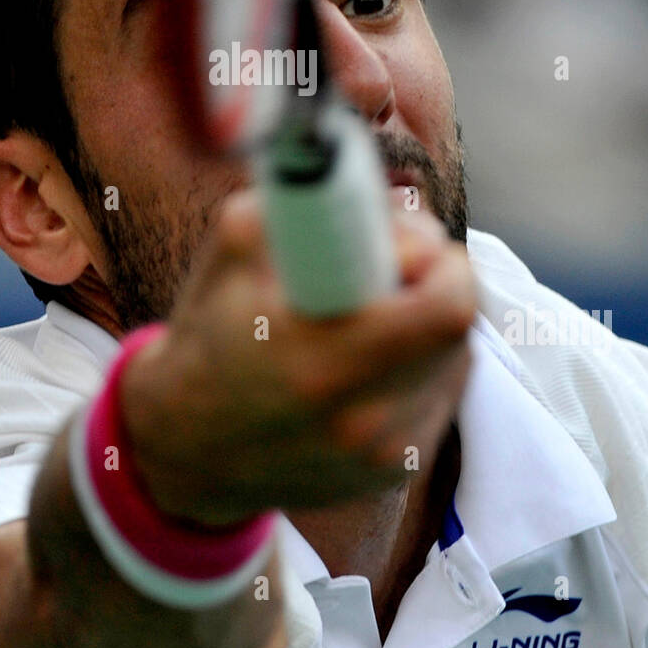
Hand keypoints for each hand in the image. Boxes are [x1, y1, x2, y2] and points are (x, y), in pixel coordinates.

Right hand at [120, 189, 474, 525]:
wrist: (186, 449)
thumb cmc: (209, 337)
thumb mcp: (231, 248)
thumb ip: (299, 202)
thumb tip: (357, 173)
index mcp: (322, 363)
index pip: (447, 303)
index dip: (433, 257)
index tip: (399, 243)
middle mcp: (365, 421)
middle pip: (461, 325)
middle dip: (435, 280)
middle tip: (391, 268)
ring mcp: (386, 457)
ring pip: (458, 358)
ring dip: (429, 324)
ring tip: (372, 315)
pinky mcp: (398, 474)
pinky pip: (441, 394)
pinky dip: (420, 364)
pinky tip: (370, 359)